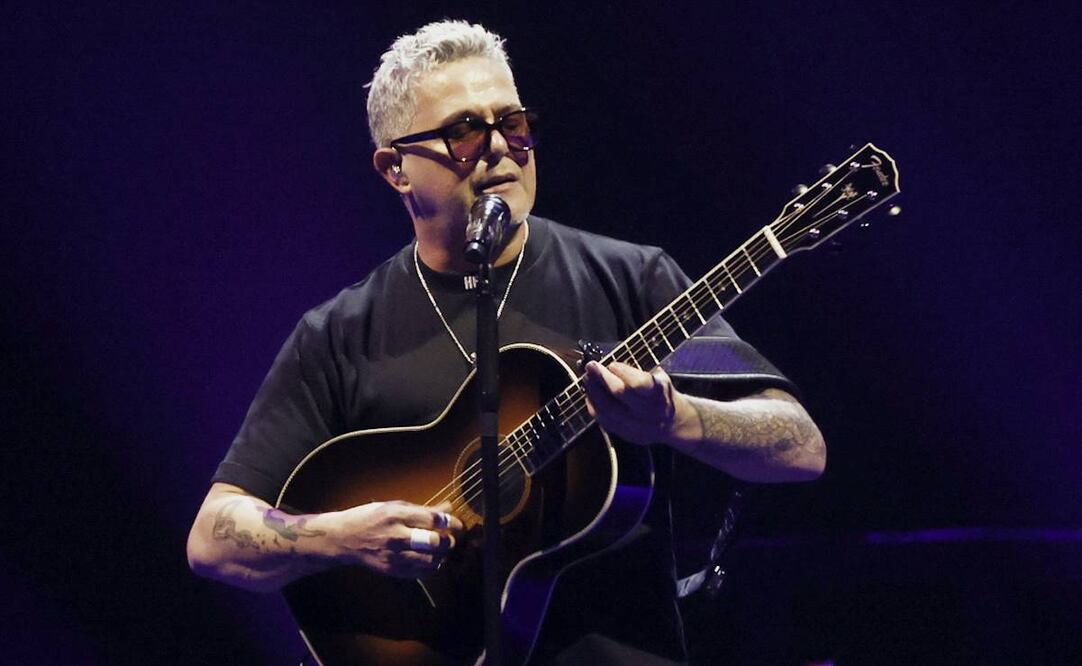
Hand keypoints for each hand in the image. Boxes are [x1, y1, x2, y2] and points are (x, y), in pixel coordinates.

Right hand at [328, 500, 463, 577]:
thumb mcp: (394, 506)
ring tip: (441, 549)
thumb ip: (423, 509)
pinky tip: (430, 559)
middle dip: (447, 540)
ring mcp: (393, 555)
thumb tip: (448, 507)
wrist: (344, 539)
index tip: (456, 524)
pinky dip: (430, 567)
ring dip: (441, 555)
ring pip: (428, 560)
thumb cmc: (370, 518)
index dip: (449, 522)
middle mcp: (395, 535)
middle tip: (450, 538)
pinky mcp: (391, 570)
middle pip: (432, 541)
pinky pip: (419, 572)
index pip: (432, 519)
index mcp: (396, 515)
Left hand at [582, 360, 684, 445]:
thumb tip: (613, 365)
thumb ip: (639, 372)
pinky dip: (593, 406)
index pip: (638, 384)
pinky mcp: (626, 434)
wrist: (672, 423)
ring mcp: (636, 425)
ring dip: (594, 391)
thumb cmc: (662, 394)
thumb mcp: (660, 378)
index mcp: (658, 394)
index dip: (623, 373)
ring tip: (587, 379)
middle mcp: (647, 411)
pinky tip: (590, 395)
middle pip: (619, 394)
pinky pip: (604, 421)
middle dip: (602, 377)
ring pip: (608, 409)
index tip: (612, 364)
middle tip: (591, 366)